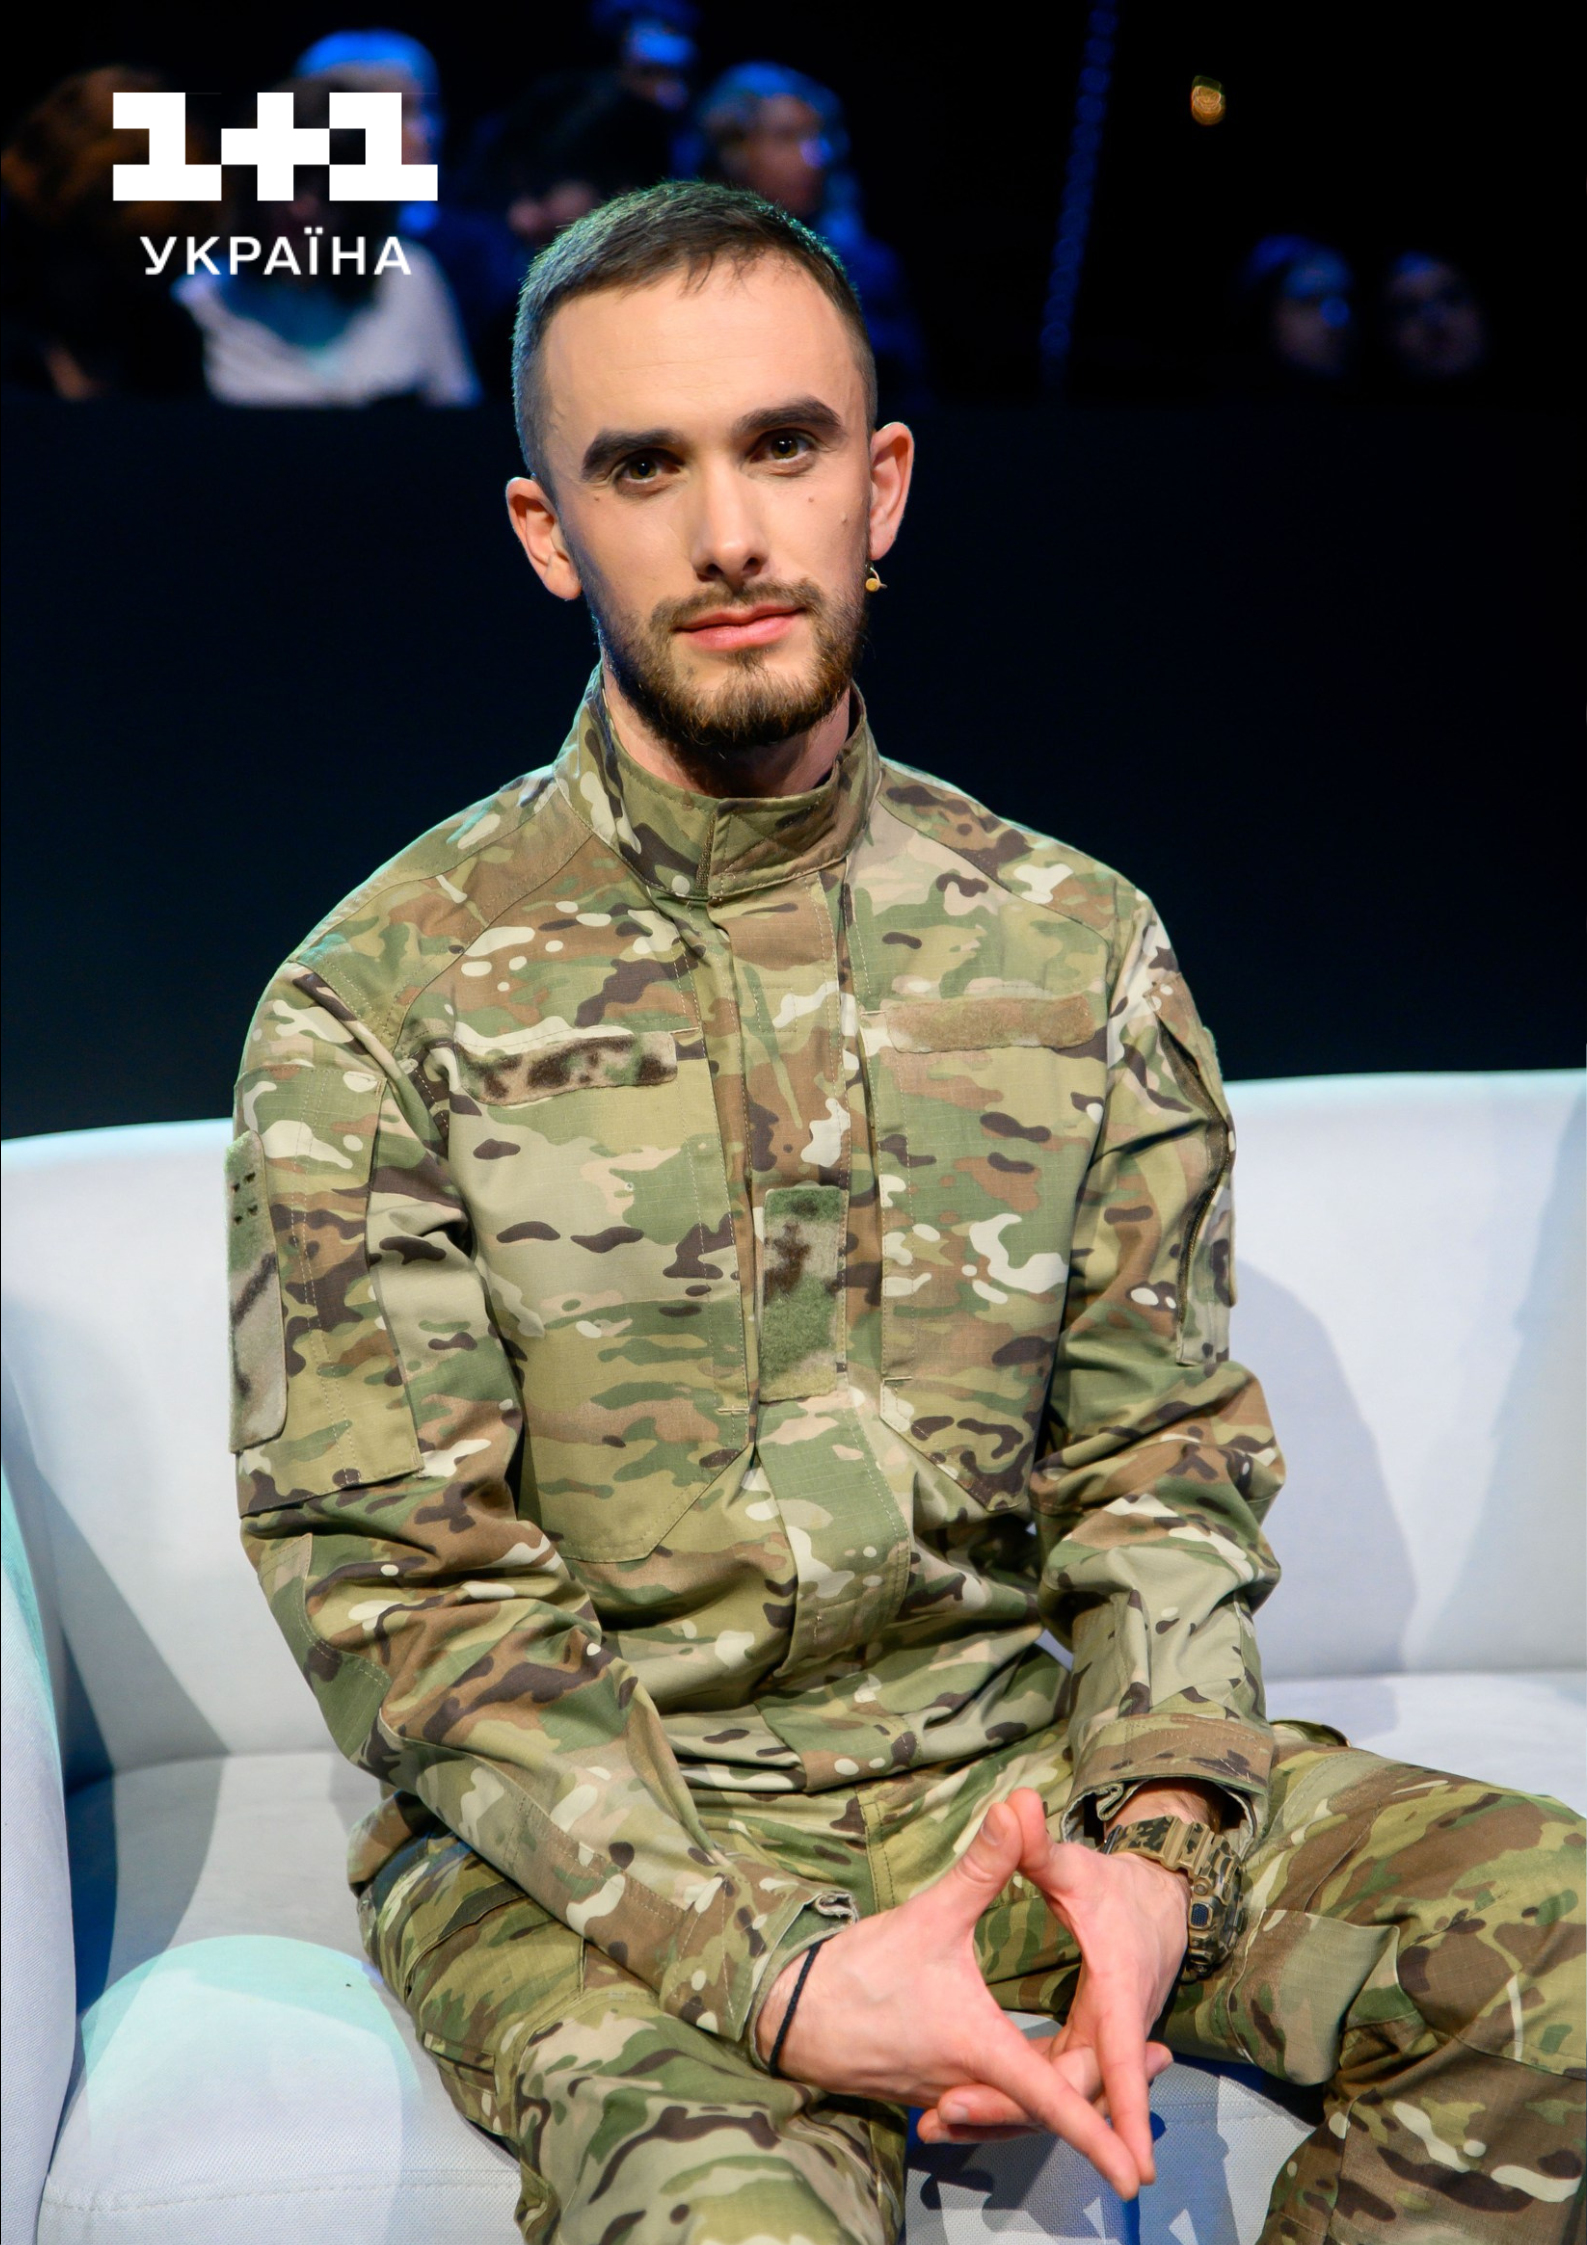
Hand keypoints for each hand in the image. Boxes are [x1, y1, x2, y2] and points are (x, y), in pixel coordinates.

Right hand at [755, 1792, 1165, 2198]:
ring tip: (1118, 2067)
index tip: (1135, 2173)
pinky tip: (1035, 2076)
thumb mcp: (932, 1913)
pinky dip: (1025, 2096)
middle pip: (1051, 2107)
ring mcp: (952, 2091)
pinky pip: (992, 2105)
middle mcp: (972, 2083)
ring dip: (1070, 2092)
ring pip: (1022, 2109)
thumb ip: (983, 1864)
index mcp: (981, 2049)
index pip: (1054, 2099)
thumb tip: (1022, 1803)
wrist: (790, 2013)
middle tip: (1163, 2060)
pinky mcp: (933, 2087)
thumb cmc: (860, 1972)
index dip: (1101, 2134)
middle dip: (1109, 2096)